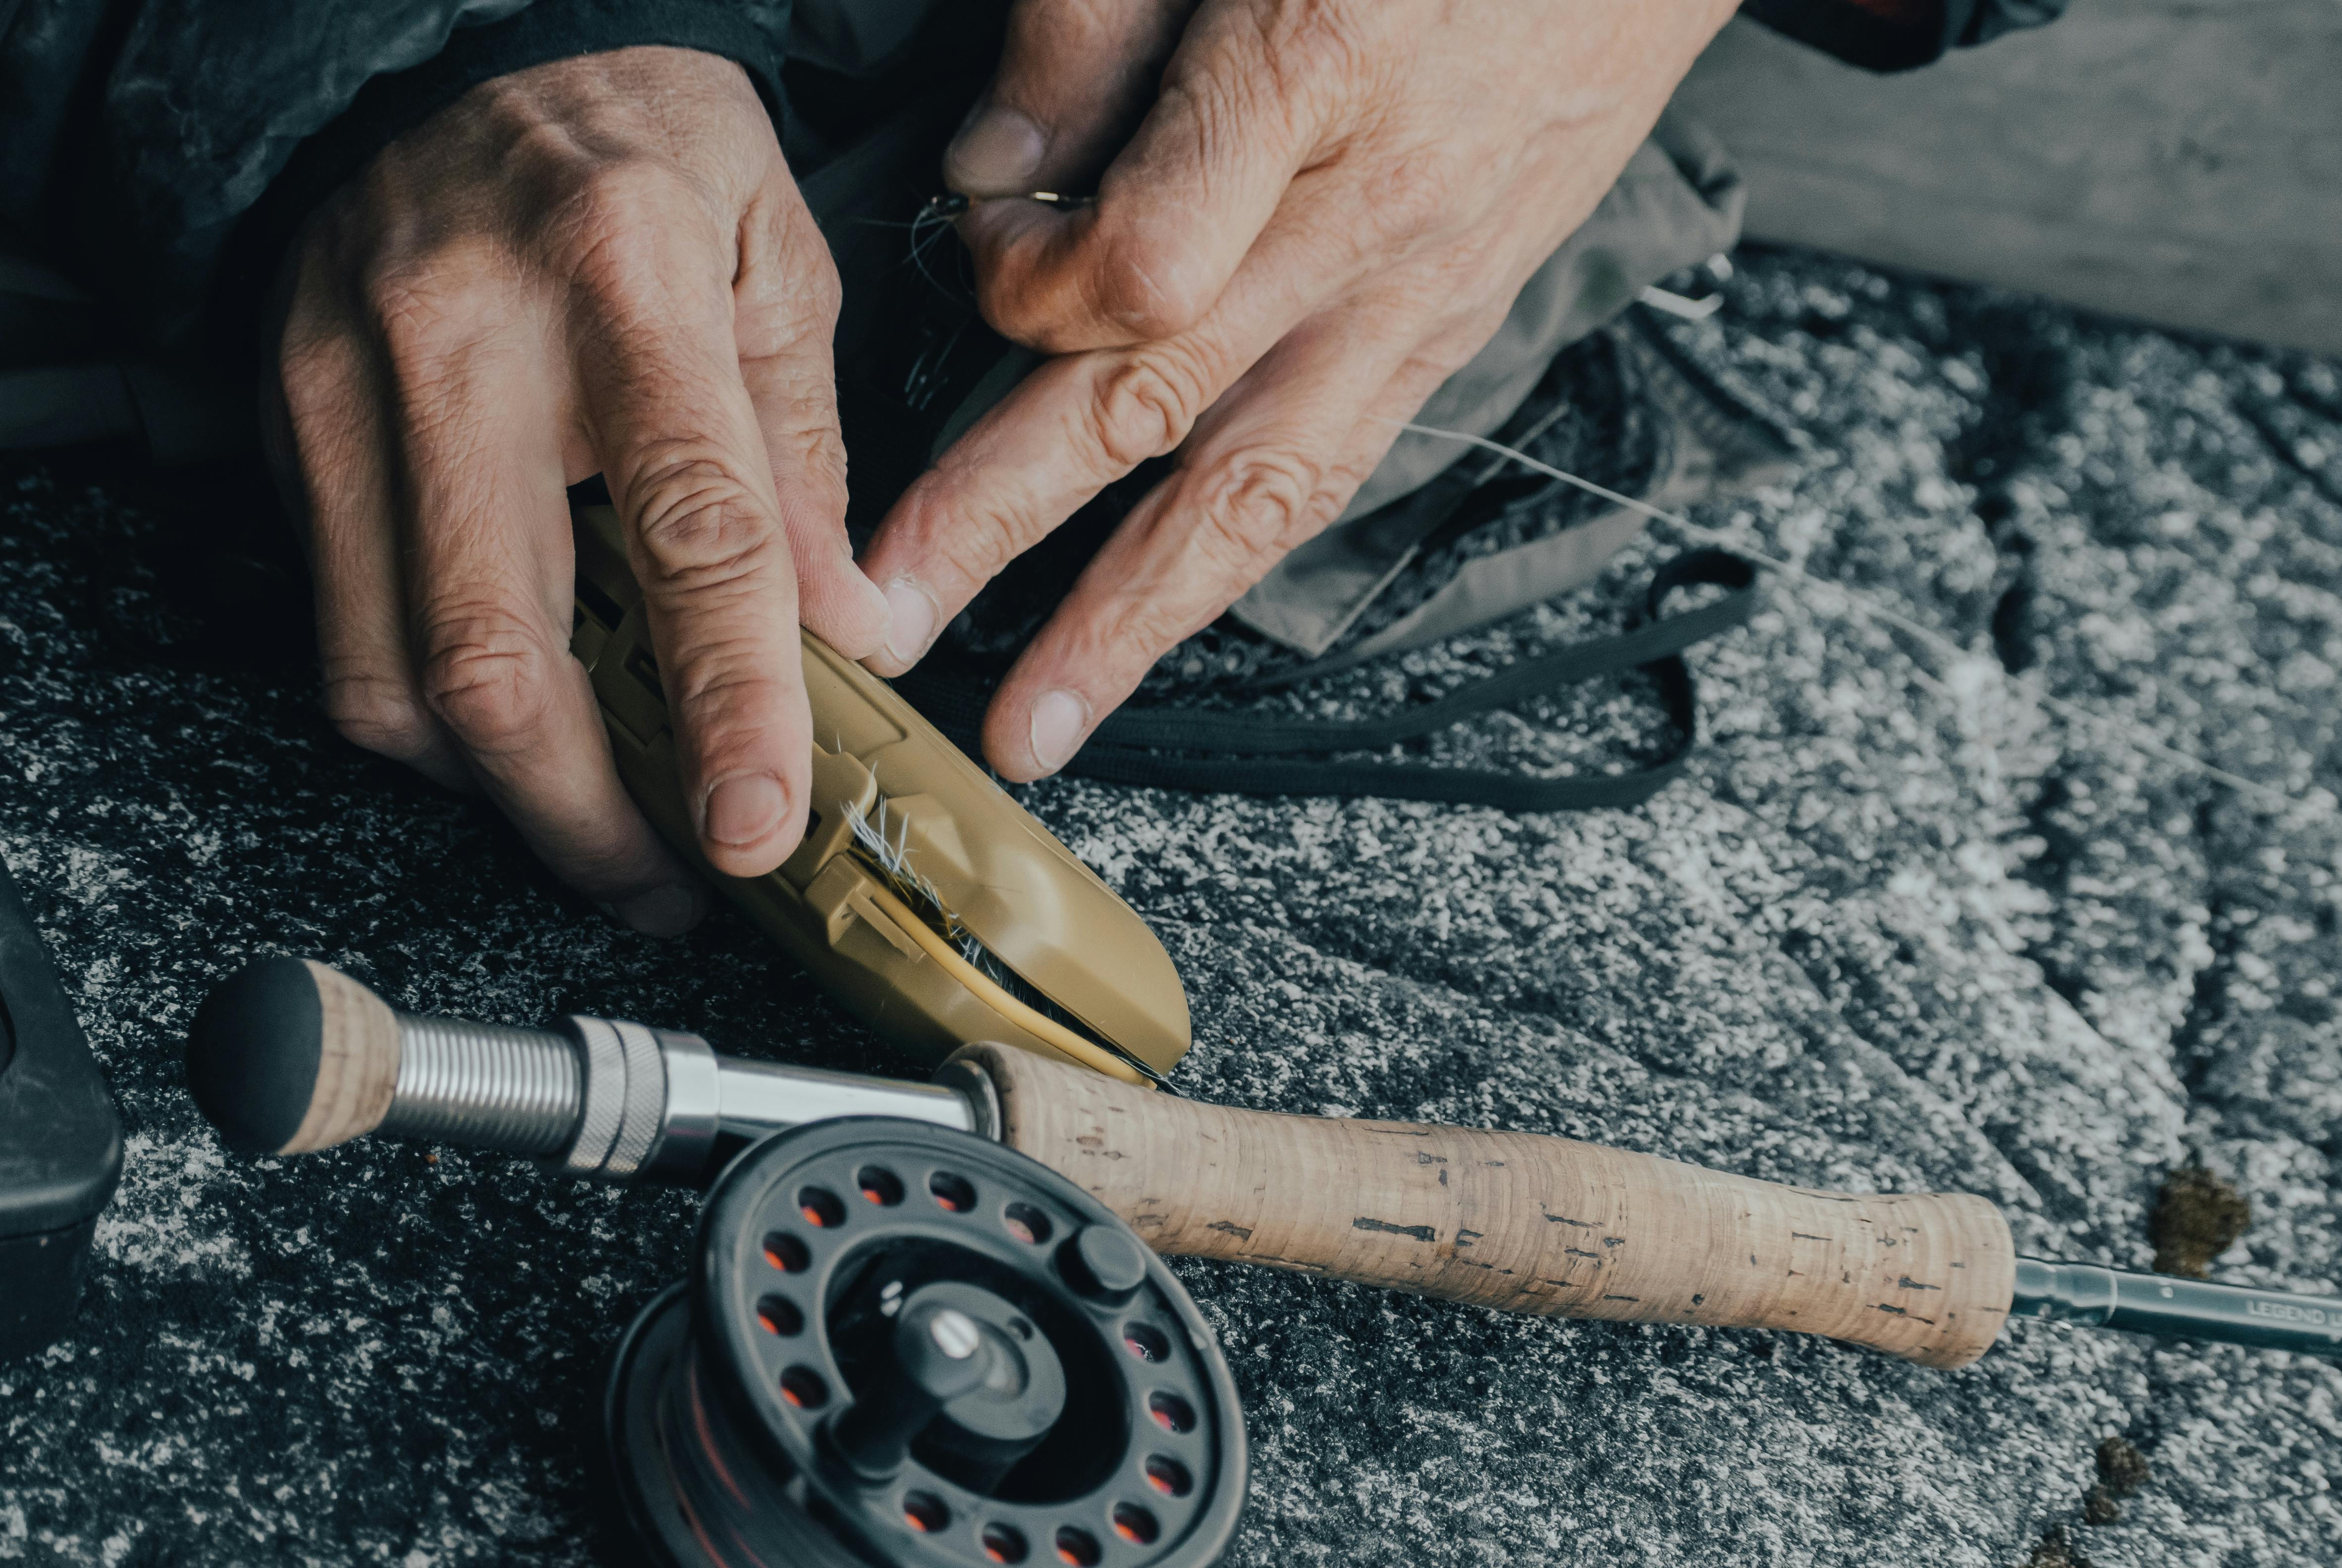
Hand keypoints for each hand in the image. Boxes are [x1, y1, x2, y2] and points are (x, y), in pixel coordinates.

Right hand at [267, 47, 896, 930]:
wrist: (442, 45)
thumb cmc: (628, 147)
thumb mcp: (774, 249)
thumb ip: (808, 454)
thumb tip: (854, 635)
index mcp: (626, 272)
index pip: (689, 529)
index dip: (727, 703)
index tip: (757, 828)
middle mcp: (467, 337)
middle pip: (501, 654)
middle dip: (589, 817)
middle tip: (675, 883)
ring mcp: (350, 388)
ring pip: (398, 678)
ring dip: (506, 799)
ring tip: (604, 832)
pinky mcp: (284, 427)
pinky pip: (342, 640)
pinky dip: (430, 727)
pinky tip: (511, 731)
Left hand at [858, 0, 1742, 779]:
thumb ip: (1093, 24)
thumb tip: (988, 171)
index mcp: (1315, 71)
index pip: (1135, 254)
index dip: (1026, 274)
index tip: (982, 230)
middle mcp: (1368, 212)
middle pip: (1156, 394)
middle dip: (1000, 517)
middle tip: (890, 614)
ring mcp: (1419, 292)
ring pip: (1252, 485)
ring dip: (1125, 619)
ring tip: (1033, 724)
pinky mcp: (1450, 337)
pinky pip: (1327, 476)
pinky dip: (1229, 571)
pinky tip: (1152, 636)